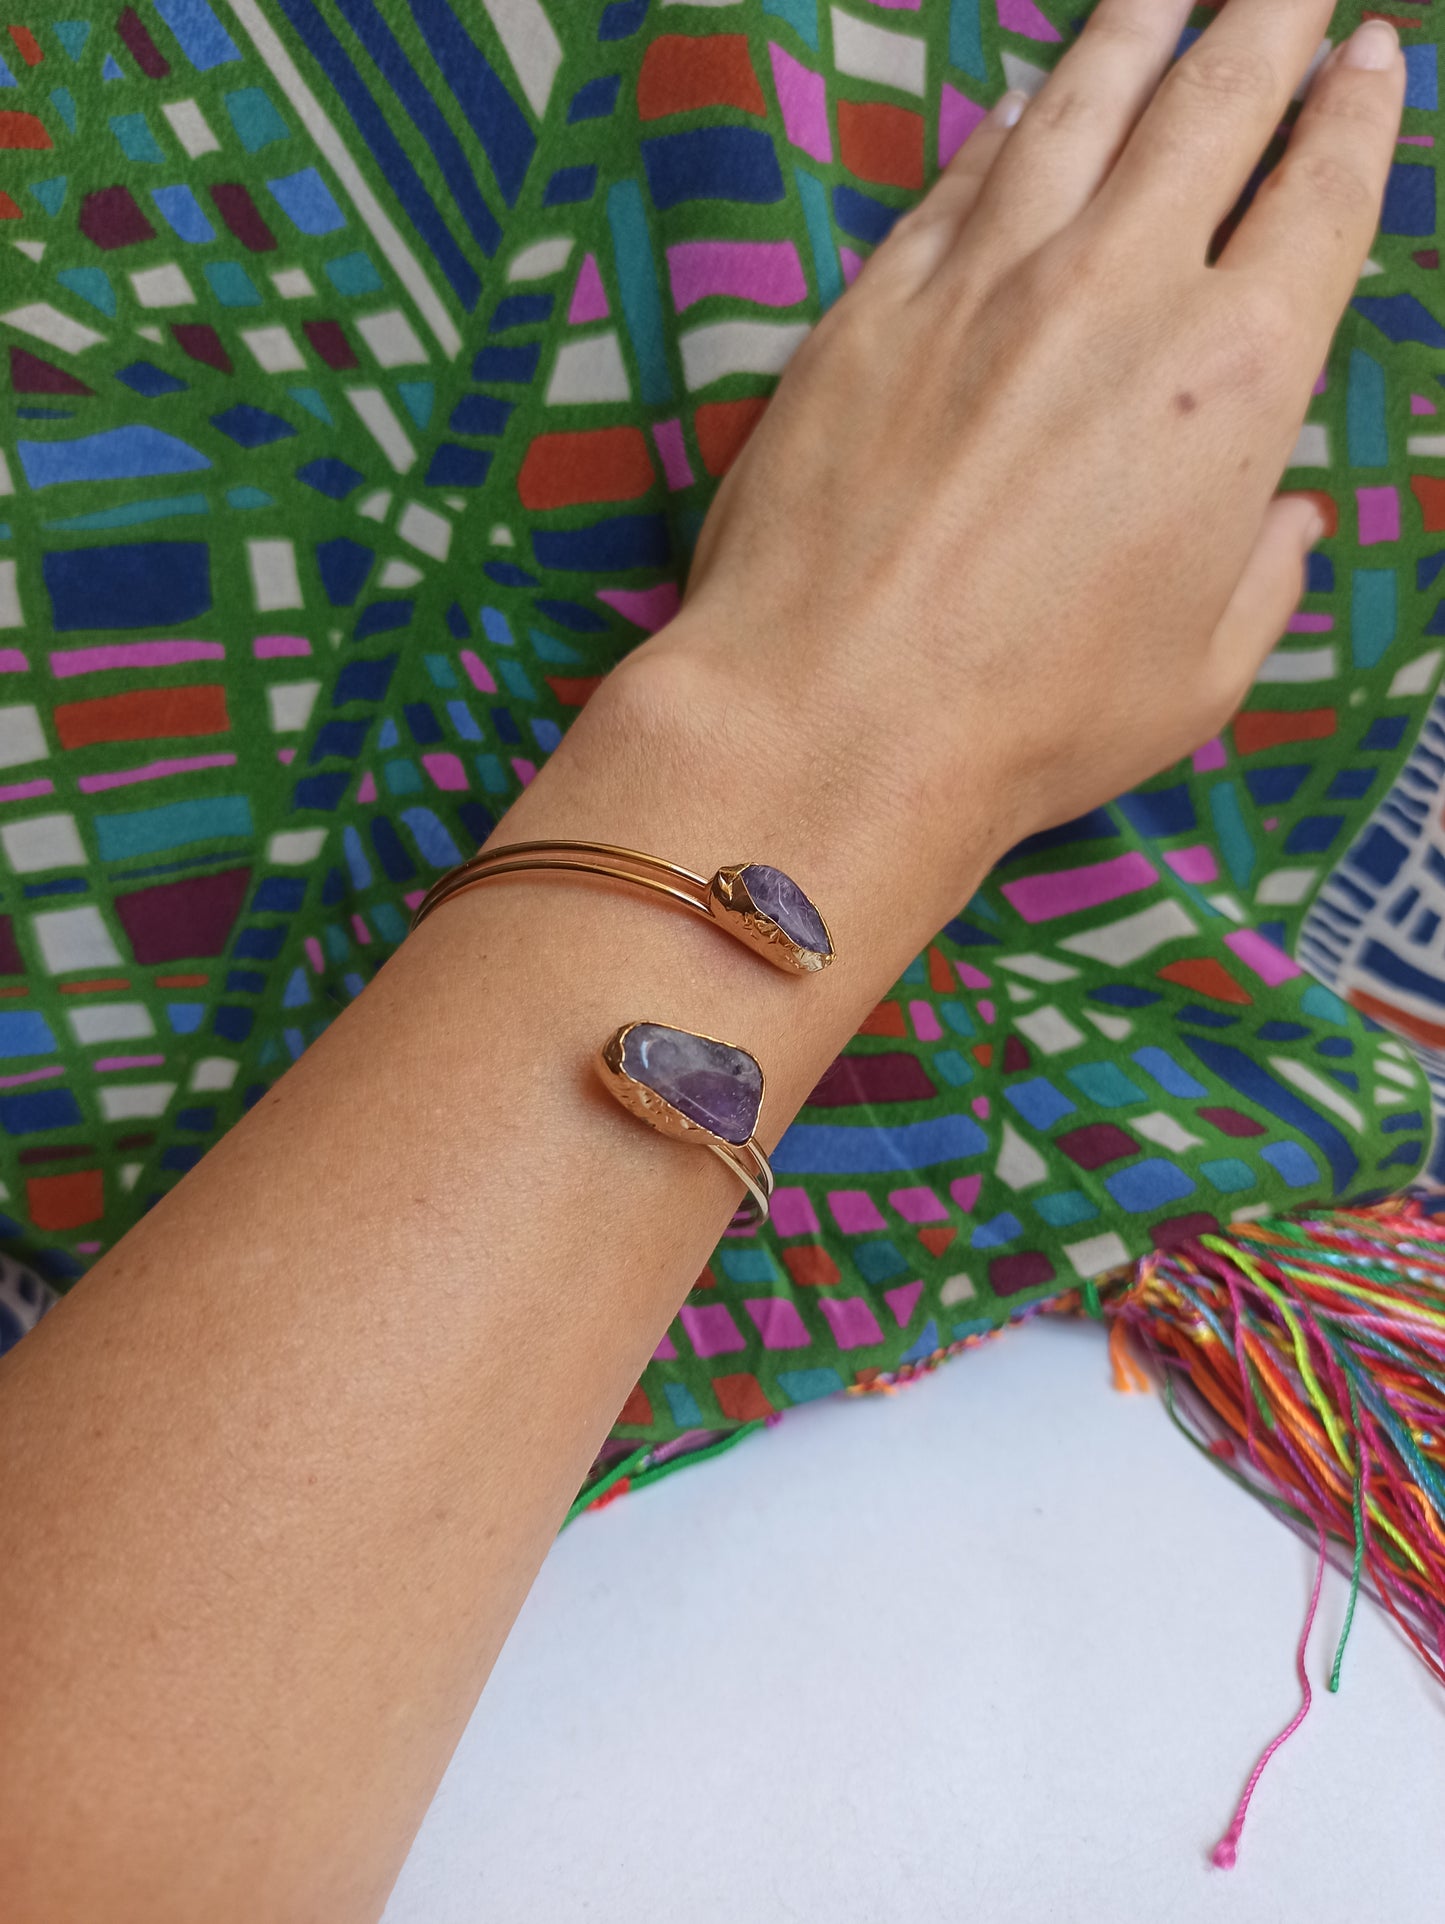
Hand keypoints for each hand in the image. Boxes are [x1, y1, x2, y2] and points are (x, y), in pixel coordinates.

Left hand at [640, 0, 1402, 890]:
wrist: (831, 717)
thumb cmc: (1028, 721)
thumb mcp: (1199, 676)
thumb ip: (1262, 577)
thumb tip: (1283, 518)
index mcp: (1234, 379)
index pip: (1318, 198)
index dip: (1354, 114)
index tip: (1369, 60)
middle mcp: (1116, 294)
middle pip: (1212, 105)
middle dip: (1266, 22)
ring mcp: (985, 284)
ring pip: (1079, 109)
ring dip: (1137, 32)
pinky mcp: (875, 304)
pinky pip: (958, 181)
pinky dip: (1006, 128)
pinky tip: (1021, 103)